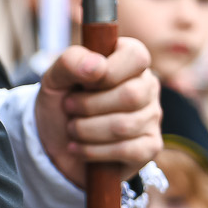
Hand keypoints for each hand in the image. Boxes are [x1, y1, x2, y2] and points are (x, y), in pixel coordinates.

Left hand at [33, 37, 162, 182]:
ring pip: (125, 126)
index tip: (81, 83)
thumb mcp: (55, 78)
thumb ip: (71, 62)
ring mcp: (152, 116)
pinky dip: (94, 151)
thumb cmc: (61, 102)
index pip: (136, 56)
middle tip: (68, 107)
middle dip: (89, 106)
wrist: (54, 142)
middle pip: (131, 95)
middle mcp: (147, 85)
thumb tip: (98, 65)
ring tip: (71, 129)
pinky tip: (79, 149)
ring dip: (86, 130)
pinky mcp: (151, 146)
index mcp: (129, 59)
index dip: (106, 72)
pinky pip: (129, 151)